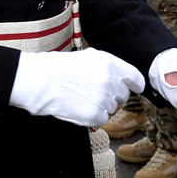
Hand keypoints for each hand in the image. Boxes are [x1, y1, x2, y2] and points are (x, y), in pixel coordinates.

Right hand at [9, 48, 144, 126]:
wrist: (41, 81)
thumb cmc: (60, 67)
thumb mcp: (89, 57)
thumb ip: (109, 66)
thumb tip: (122, 77)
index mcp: (111, 64)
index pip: (135, 78)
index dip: (135, 85)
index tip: (135, 89)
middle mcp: (111, 81)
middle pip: (123, 96)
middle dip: (112, 96)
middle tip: (94, 92)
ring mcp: (104, 99)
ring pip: (112, 109)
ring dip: (100, 106)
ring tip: (82, 98)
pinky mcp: (94, 115)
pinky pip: (102, 120)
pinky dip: (93, 117)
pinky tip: (80, 108)